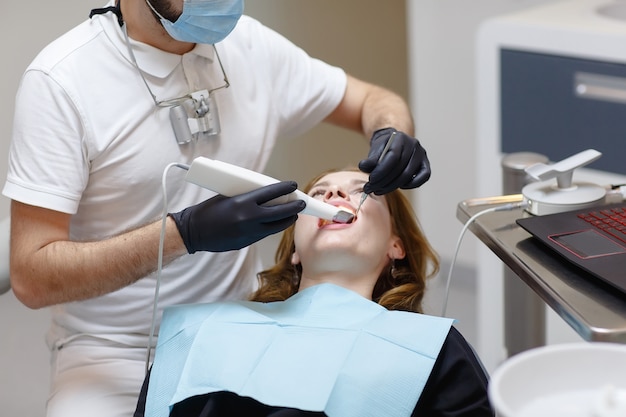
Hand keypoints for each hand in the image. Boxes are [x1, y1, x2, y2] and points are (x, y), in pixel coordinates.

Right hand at [170, 181, 304, 252]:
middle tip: (301, 203)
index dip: (285, 188)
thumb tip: (265, 194)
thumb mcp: (228, 196)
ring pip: (276, 226)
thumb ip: (247, 196)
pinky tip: (276, 223)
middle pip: (280, 213)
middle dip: (294, 208)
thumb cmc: (208, 210)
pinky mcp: (247, 242)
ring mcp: (249, 232)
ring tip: (292, 214)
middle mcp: (249, 218)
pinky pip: (265, 234)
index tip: (294, 185)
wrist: (194, 232)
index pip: (271, 193)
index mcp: (243, 202)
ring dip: (286, 220)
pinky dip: (272, 227)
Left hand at [358, 128, 430, 194]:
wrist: (395, 143)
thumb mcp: (375, 150)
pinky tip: (398, 187)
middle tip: (371, 189)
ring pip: (408, 175)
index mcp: (400, 138)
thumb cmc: (384, 148)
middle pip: (399, 168)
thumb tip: (363, 167)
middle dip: (383, 182)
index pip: (393, 157)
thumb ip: (370, 159)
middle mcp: (413, 144)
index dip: (381, 171)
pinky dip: (410, 185)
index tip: (370, 181)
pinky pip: (423, 178)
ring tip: (379, 190)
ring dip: (392, 186)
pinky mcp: (425, 164)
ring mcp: (421, 154)